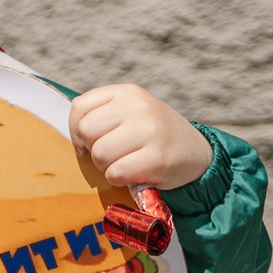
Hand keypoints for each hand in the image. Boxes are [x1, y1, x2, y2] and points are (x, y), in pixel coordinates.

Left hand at [69, 84, 213, 190]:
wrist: (198, 154)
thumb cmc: (152, 136)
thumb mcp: (129, 113)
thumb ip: (100, 115)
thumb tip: (74, 139)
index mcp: (127, 92)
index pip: (79, 107)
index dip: (77, 130)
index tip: (91, 141)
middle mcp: (139, 106)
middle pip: (87, 131)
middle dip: (93, 149)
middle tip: (114, 153)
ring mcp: (149, 130)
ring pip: (99, 154)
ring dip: (107, 166)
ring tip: (127, 162)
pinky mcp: (157, 157)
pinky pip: (115, 173)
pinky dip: (119, 179)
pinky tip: (136, 174)